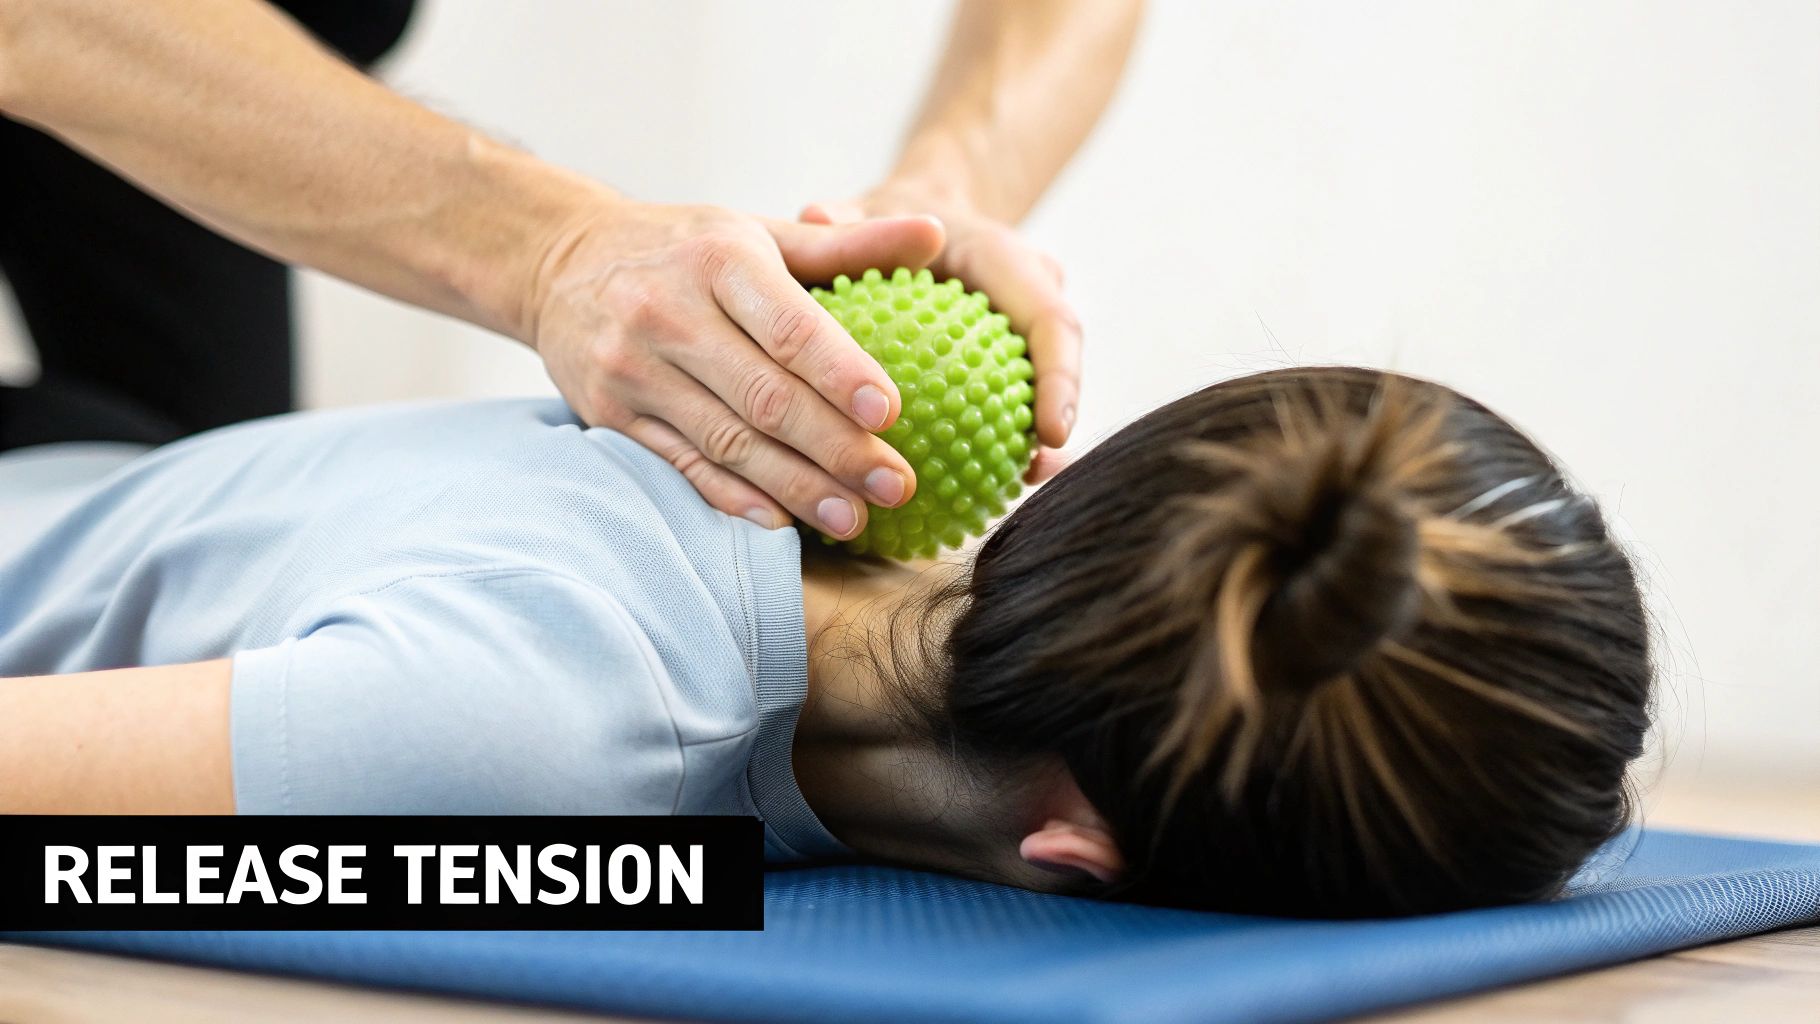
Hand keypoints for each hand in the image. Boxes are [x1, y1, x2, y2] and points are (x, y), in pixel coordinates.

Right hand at [527, 197, 945, 537]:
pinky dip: (735, 498)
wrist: (560, 263)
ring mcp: (633, 370)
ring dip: (797, 488)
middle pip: (765, 397)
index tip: (892, 413)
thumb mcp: (758, 231)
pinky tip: (784, 522)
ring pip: (728, 443)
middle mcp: (668, 314)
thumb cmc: (685, 248)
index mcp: (718, 260)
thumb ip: (846, 244)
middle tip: (896, 485)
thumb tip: (935, 236)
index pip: (789, 327)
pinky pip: (683, 466)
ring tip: (855, 518)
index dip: (841, 373)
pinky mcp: (609, 414)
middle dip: (837, 449)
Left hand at [801, 182, 1080, 482]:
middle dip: (1057, 417)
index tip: (1050, 429)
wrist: (916, 218)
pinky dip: (987, 446)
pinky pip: (1001, 402)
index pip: (1048, 316)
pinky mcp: (1005, 356)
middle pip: (1058, 360)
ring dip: (1029, 443)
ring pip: (1036, 387)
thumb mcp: (861, 213)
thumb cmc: (882, 220)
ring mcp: (1021, 330)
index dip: (1059, 374)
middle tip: (1039, 471)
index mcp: (1005, 258)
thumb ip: (845, 220)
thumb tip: (817, 216)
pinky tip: (954, 498)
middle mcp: (1028, 293)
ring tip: (1007, 495)